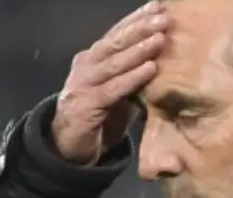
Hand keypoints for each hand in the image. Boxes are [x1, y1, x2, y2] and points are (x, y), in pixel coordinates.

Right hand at [51, 2, 169, 164]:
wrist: (69, 148)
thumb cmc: (100, 117)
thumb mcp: (119, 92)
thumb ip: (134, 75)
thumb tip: (162, 59)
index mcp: (94, 58)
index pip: (117, 33)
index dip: (137, 19)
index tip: (158, 6)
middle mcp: (87, 65)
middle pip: (116, 42)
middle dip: (141, 28)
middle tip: (164, 18)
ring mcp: (84, 83)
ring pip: (114, 62)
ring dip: (139, 49)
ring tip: (160, 38)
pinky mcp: (87, 105)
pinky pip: (113, 88)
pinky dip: (133, 78)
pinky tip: (150, 69)